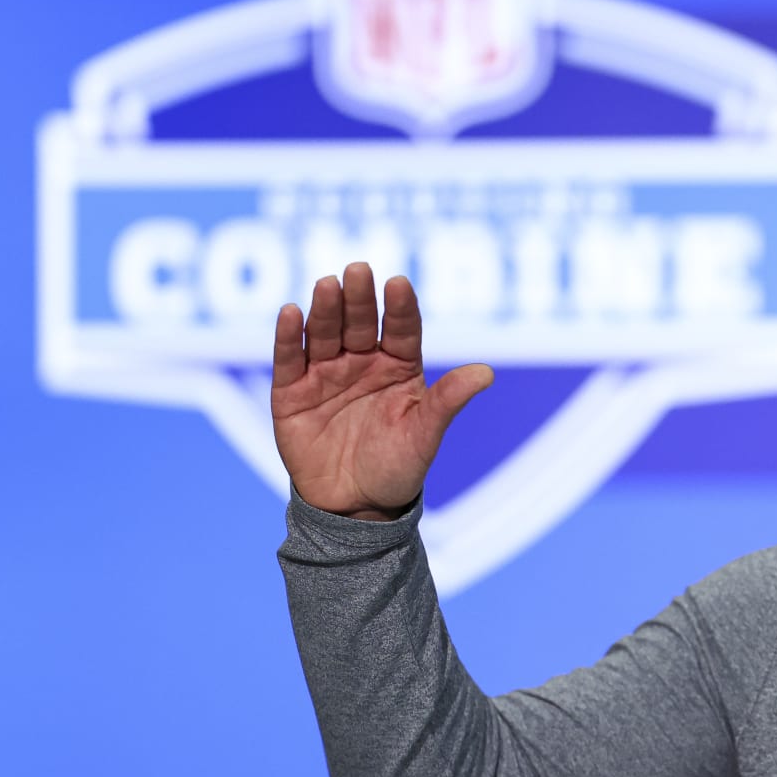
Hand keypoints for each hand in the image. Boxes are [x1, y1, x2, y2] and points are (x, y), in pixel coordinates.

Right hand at [271, 262, 492, 519]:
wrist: (354, 507)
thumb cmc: (397, 467)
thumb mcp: (425, 435)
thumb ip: (449, 401)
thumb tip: (487, 373)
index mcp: (398, 366)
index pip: (401, 329)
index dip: (399, 307)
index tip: (398, 283)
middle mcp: (362, 362)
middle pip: (360, 323)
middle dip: (359, 298)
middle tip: (358, 270)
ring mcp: (325, 374)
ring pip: (325, 333)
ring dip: (326, 309)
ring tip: (328, 284)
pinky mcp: (291, 393)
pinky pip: (289, 359)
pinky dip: (288, 336)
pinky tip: (290, 312)